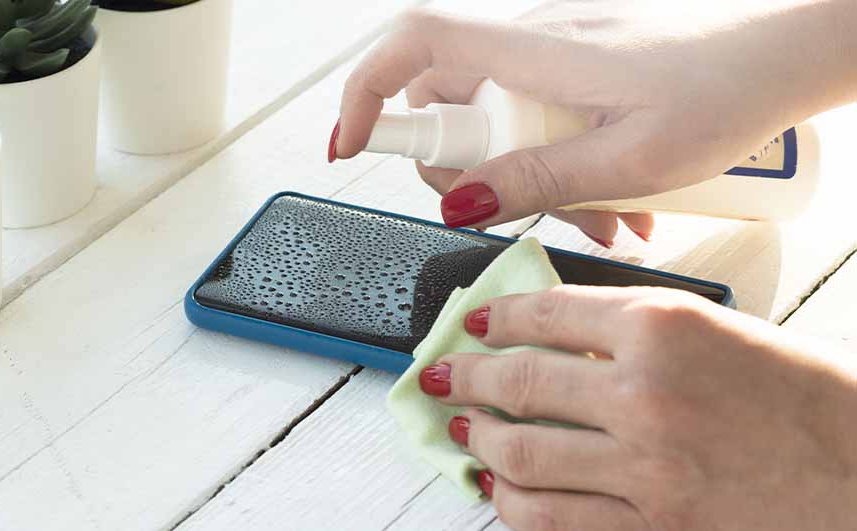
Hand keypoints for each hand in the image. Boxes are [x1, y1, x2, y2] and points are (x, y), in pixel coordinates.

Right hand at [331, 1, 856, 242]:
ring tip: (604, 222)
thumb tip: (459, 203)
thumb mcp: (630, 157)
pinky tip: (614, 203)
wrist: (785, 50)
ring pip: (496, 122)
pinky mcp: (573, 70)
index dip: (362, 90)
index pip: (412, 44)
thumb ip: (538, 180)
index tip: (348, 146)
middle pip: (446, 106)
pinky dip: (556, 164)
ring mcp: (551, 56)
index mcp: (532, 52)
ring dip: (526, 181)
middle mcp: (530, 45)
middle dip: (471, 174)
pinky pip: (535, 119)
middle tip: (525, 213)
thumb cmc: (727, 87)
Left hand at [419, 285, 856, 530]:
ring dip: (478, 437)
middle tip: (443, 374)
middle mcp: (645, 395)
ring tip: (462, 425)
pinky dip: (511, 500)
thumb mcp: (719, 331)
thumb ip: (631, 329)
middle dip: (466, 376)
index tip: (474, 322)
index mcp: (665, 328)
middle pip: (519, 381)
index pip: (546, 312)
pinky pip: (551, 519)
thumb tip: (554, 332)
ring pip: (521, 452)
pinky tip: (498, 484)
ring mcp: (643, 470)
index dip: (496, 316)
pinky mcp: (649, 529)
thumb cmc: (807, 401)